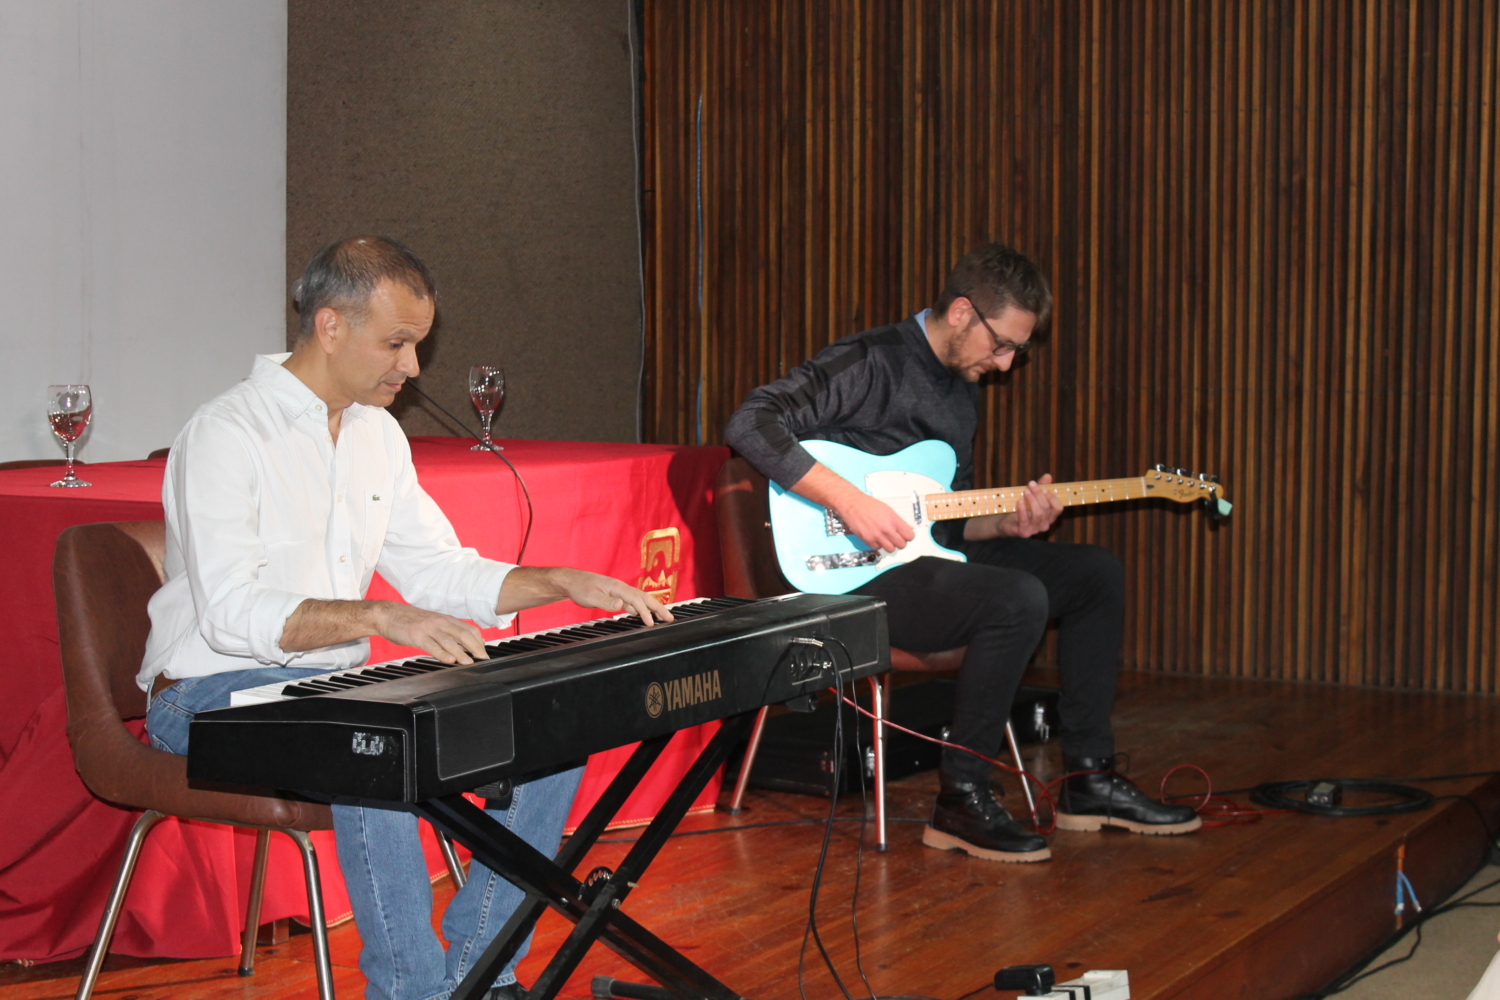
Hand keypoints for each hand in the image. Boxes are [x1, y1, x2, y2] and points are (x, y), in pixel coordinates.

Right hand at [372, 602, 488, 663]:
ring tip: (469, 662)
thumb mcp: (432, 623)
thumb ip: (446, 632)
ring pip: (450, 640)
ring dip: (461, 652)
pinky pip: (433, 646)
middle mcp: (440, 622)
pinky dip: (443, 654)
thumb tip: (462, 645)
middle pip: (463, 634)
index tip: (485, 651)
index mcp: (445, 619)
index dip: (479, 640)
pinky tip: (450, 661)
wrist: (388, 614)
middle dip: (476, 647)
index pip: (468, 629)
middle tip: (483, 658)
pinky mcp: (417, 636)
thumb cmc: (410, 621)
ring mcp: (429, 628)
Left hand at [549, 568, 673, 624]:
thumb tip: (622, 605)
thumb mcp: (591, 596)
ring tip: (663, 617)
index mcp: (617, 587)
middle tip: (670, 618)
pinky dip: (641, 608)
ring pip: (640, 600)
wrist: (570, 581)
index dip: (645, 612)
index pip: (636, 599)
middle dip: (658, 608)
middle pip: (644, 597)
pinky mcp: (615, 595)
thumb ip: (607, 601)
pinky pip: (633, 602)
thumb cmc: (579, 588)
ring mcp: (619, 591)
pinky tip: (643, 615)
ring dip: (652, 608)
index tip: (652, 623)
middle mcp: (621, 588)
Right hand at [834, 490, 914, 552]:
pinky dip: (879, 544)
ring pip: (891, 549)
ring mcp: (877, 536)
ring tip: (887, 538)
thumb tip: (907, 529)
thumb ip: (898, 521)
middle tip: (897, 537)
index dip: (908, 536)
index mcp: (893, 520)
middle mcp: (886, 529)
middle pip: (902, 545)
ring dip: (890, 545)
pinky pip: (878, 548)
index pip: (909, 536)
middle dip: (900, 542)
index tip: (906, 535)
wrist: (853, 504)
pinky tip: (877, 537)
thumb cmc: (868, 505)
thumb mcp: (888, 510)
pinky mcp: (868, 540)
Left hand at [998, 474, 1062, 537]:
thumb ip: (1041, 487)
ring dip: (1032, 500)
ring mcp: (1035, 530)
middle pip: (1046, 508)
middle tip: (1031, 484)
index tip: (1044, 488)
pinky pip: (1025, 521)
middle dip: (1039, 494)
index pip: (1058, 508)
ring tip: (1025, 491)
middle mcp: (1045, 524)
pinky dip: (1022, 510)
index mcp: (1050, 516)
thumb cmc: (1021, 508)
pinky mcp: (1024, 533)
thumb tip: (1048, 476)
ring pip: (1038, 514)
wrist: (1005, 522)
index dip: (1052, 497)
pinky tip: (1019, 501)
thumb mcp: (1031, 496)